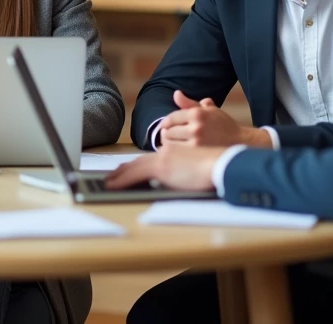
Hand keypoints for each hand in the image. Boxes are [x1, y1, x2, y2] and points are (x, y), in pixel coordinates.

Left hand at [103, 143, 223, 191]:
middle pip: (141, 160)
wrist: (222, 163)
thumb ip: (188, 157)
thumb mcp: (201, 157)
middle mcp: (167, 149)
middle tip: (113, 175)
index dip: (139, 163)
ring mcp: (163, 157)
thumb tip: (181, 169)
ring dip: (120, 175)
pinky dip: (122, 179)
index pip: (152, 157)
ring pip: (135, 166)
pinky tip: (114, 185)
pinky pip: (136, 173)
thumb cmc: (218, 165)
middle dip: (126, 168)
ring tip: (110, 182)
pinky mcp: (161, 166)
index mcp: (175, 149)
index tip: (130, 168)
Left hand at [159, 91, 268, 147]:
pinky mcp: (197, 155)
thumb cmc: (223, 125)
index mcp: (197, 114)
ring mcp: (196, 143)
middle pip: (168, 131)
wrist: (240, 142)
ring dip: (168, 144)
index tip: (165, 126)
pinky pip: (177, 154)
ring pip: (170, 144)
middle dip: (166, 133)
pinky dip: (174, 153)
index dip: (166, 122)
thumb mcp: (209, 110)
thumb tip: (176, 93)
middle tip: (168, 136)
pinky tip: (178, 153)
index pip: (172, 117)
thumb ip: (190, 103)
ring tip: (172, 145)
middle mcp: (195, 127)